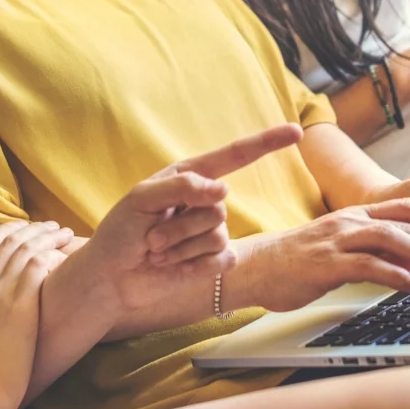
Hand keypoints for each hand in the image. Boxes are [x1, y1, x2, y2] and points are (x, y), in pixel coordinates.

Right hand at [0, 220, 72, 408]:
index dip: (8, 231)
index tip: (24, 227)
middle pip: (10, 241)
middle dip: (33, 228)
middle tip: (51, 226)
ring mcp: (1, 294)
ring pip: (26, 248)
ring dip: (47, 236)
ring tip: (64, 233)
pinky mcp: (21, 307)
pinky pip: (37, 267)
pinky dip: (50, 254)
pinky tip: (62, 251)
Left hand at [82, 123, 303, 312]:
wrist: (113, 277)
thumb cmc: (121, 232)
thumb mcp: (141, 199)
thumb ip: (182, 186)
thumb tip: (224, 189)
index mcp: (188, 177)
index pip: (234, 156)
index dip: (266, 143)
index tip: (296, 132)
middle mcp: (204, 201)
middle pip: (217, 207)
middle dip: (179, 225)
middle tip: (151, 236)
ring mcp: (212, 232)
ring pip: (217, 235)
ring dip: (180, 246)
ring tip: (157, 250)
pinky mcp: (215, 262)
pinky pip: (220, 260)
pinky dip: (191, 265)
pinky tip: (171, 266)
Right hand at [236, 199, 409, 312]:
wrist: (253, 267)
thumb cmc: (295, 262)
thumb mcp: (339, 251)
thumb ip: (373, 251)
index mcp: (350, 215)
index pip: (403, 206)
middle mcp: (346, 222)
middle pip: (403, 216)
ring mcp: (335, 241)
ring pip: (390, 237)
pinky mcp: (326, 264)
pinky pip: (370, 266)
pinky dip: (398, 276)